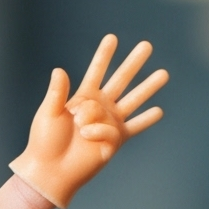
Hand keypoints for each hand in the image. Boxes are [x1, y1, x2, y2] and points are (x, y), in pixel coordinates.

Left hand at [12, 35, 167, 206]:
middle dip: (133, 63)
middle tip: (147, 45)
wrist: (50, 170)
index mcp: (82, 99)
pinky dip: (143, 121)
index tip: (112, 37)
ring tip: (164, 73)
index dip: (104, 56)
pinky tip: (158, 111)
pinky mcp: (116, 140)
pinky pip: (132, 127)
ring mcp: (109, 123)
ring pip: (133, 100)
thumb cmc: (44, 142)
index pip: (96, 72)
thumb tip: (59, 70)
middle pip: (120, 80)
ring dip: (148, 87)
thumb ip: (57, 92)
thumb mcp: (49, 113)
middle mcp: (99, 108)